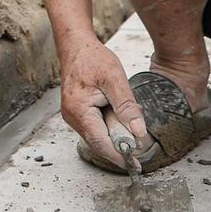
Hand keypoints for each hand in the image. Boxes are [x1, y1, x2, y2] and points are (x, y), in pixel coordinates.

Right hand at [59, 40, 148, 165]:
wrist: (76, 46)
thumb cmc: (93, 59)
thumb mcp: (115, 79)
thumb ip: (127, 107)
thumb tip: (138, 132)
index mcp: (79, 110)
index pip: (100, 142)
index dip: (118, 156)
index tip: (135, 165)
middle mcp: (72, 117)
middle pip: (98, 142)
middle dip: (118, 147)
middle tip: (139, 149)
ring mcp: (72, 116)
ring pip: (96, 136)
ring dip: (113, 137)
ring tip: (130, 130)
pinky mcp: (76, 113)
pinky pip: (94, 128)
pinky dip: (108, 128)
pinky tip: (118, 121)